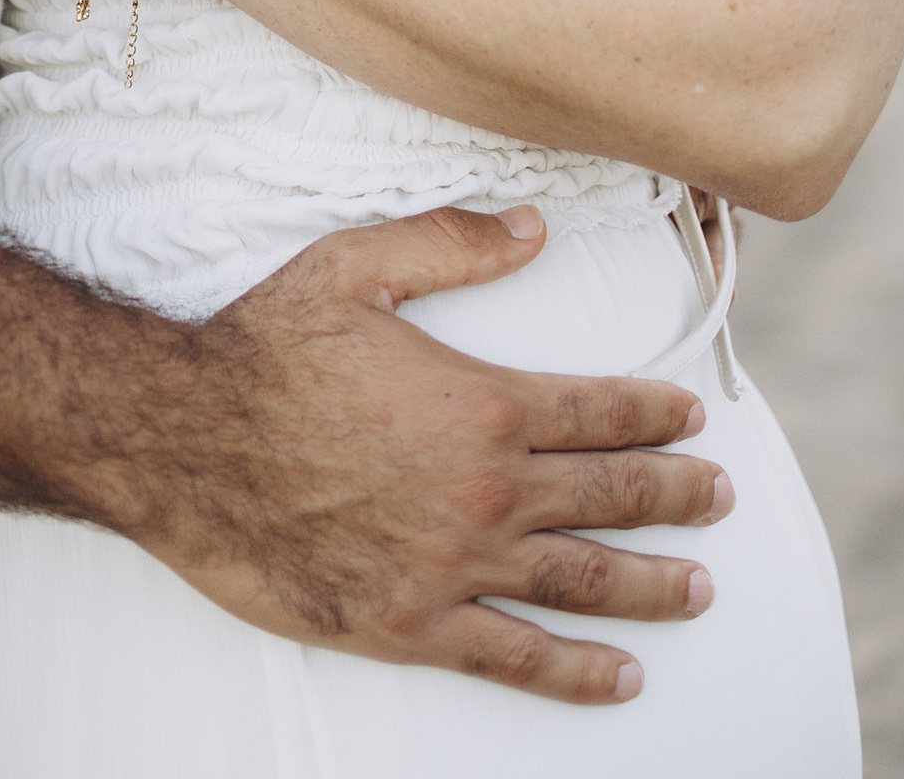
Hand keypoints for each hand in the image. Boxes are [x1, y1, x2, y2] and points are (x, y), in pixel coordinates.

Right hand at [164, 206, 727, 699]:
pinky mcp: (414, 626)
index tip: (693, 417)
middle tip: (721, 499)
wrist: (182, 443)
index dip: (656, 413)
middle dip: (677, 497)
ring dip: (653, 585)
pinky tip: (623, 676)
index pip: (599, 411)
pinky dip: (580, 672)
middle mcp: (486, 491)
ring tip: (701, 589)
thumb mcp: (354, 267)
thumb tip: (536, 226)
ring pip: (583, 582)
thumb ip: (452, 242)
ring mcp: (455, 566)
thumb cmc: (264, 348)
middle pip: (611, 497)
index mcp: (482, 403)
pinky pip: (518, 659)